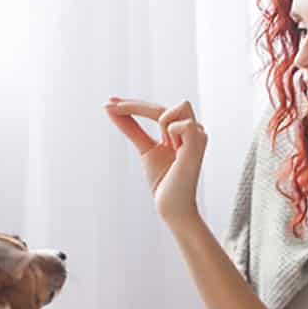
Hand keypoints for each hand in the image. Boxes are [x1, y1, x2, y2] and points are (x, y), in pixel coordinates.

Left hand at [105, 97, 207, 225]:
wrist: (171, 206)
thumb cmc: (163, 181)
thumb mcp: (145, 149)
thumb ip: (132, 128)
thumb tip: (111, 109)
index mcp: (181, 131)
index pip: (157, 110)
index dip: (133, 104)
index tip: (109, 102)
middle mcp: (193, 130)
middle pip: (162, 106)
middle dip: (134, 105)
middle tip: (109, 106)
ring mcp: (198, 136)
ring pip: (178, 107)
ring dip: (163, 122)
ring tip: (167, 146)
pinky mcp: (197, 144)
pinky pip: (182, 123)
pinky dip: (172, 132)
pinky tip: (174, 148)